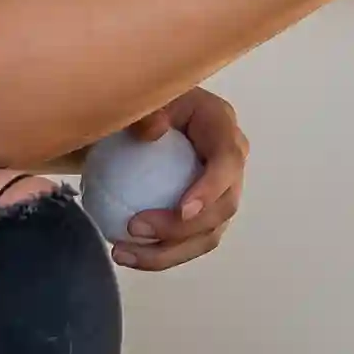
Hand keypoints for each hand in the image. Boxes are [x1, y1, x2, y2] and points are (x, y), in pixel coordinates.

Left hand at [109, 86, 245, 272]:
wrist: (144, 120)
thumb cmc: (146, 106)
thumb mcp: (144, 99)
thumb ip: (145, 112)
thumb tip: (154, 131)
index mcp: (221, 128)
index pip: (228, 161)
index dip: (211, 189)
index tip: (181, 210)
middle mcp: (230, 164)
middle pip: (223, 208)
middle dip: (182, 230)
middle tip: (134, 228)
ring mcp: (219, 193)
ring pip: (208, 236)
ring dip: (167, 253)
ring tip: (123, 253)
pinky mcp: (203, 215)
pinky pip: (189, 243)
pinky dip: (159, 254)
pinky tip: (126, 253)